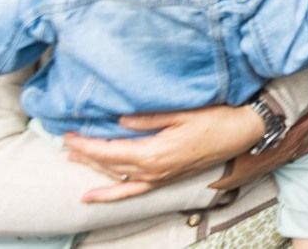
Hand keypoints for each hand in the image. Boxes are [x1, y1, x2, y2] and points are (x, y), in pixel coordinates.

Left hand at [65, 99, 307, 201]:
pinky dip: (111, 193)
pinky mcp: (165, 178)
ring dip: (93, 169)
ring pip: (117, 176)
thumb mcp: (182, 113)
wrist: (242, 133)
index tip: (69, 135)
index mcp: (155, 152)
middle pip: (109, 164)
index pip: (110, 150)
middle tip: (65, 143)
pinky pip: (132, 190)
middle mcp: (153, 169)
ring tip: (72, 159)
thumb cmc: (216, 118)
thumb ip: (149, 118)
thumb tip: (119, 121)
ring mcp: (159, 177)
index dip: (87, 144)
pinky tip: (94, 195)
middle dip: (85, 154)